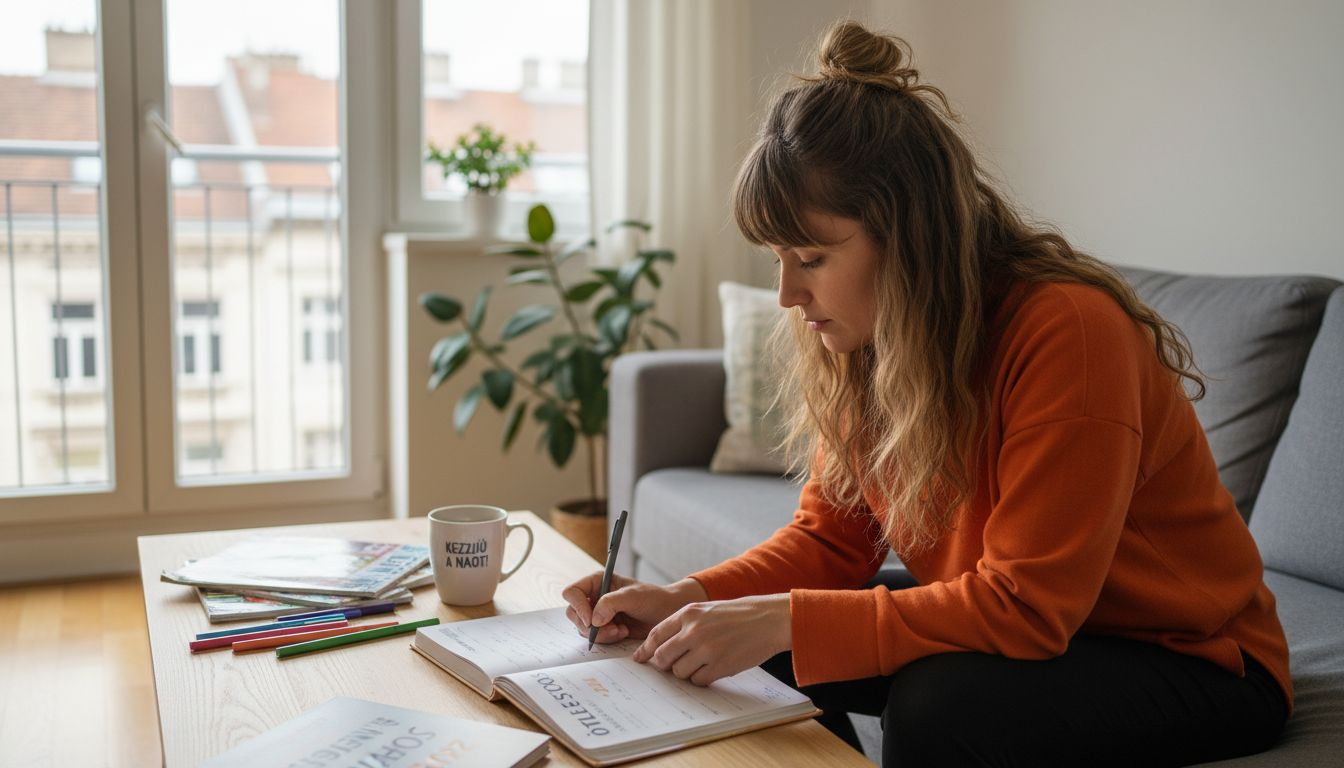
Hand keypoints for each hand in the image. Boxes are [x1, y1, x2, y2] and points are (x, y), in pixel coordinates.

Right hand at [560, 573, 707, 644]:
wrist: (667, 614)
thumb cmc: (653, 598)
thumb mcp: (632, 596)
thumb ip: (611, 603)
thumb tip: (594, 620)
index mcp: (597, 582)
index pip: (572, 592)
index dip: (577, 606)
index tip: (591, 619)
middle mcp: (594, 597)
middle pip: (573, 613)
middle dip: (589, 625)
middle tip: (608, 629)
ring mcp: (598, 614)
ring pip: (583, 628)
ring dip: (600, 634)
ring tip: (620, 631)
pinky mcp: (605, 628)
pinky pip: (595, 638)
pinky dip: (606, 639)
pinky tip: (623, 633)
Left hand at [633, 594, 791, 685]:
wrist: (768, 619)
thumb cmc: (737, 615)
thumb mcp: (706, 610)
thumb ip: (683, 625)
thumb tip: (660, 646)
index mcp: (688, 614)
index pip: (655, 635)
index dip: (645, 650)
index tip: (640, 658)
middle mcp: (694, 631)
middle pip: (662, 657)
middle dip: (664, 664)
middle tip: (671, 664)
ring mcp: (706, 649)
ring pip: (679, 672)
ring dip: (685, 672)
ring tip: (700, 662)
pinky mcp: (720, 666)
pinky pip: (698, 680)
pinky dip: (701, 678)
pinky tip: (713, 668)